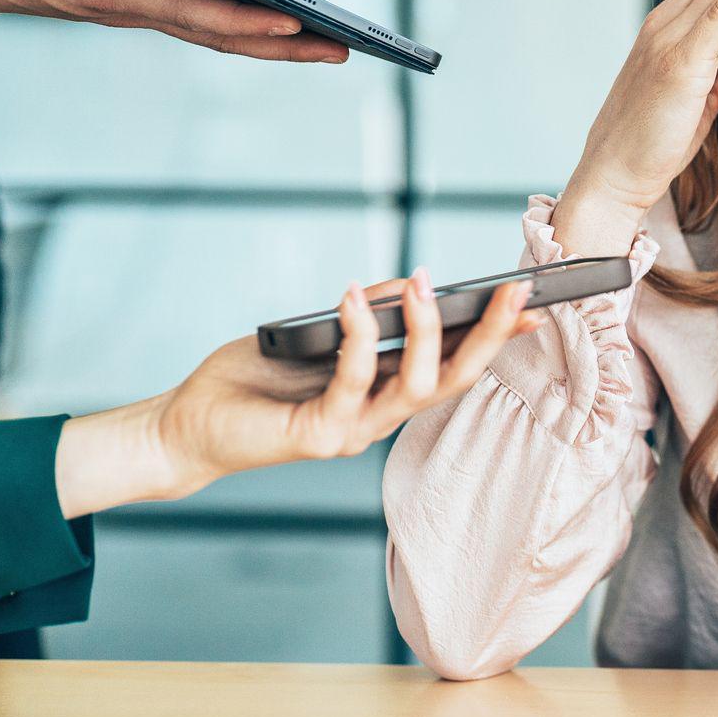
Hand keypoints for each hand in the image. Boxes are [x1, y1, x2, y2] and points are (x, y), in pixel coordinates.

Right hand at [0, 0, 345, 61]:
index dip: (244, 18)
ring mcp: (135, 8)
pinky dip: (244, 23)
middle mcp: (132, 8)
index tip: (296, 23)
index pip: (192, 11)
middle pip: (220, 33)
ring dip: (274, 41)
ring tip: (332, 43)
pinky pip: (202, 19)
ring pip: (216, 30)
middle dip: (284, 45)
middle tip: (346, 50)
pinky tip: (278, 23)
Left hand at [55, 271, 542, 518]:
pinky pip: (353, 380)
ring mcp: (353, 430)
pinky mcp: (318, 434)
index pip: (453, 366)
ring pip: (415, 384)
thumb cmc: (249, 383)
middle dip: (489, 336)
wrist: (186, 428)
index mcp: (383, 396)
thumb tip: (406, 282)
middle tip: (513, 293)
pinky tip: (352, 297)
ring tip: (421, 285)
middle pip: (452, 379)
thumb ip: (362, 317)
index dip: (496, 339)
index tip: (531, 305)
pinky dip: (359, 334)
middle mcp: (377, 419)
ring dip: (424, 330)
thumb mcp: (317, 335)